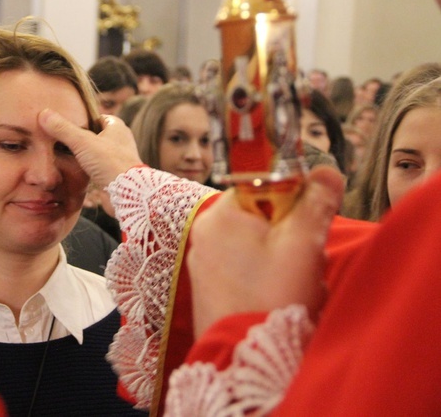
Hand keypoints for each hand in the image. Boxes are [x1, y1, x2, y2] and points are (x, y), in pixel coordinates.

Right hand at [38, 109, 141, 187]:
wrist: (127, 193)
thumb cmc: (109, 163)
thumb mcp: (82, 142)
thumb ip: (63, 129)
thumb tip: (43, 113)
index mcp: (117, 127)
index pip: (97, 117)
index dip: (82, 119)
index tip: (67, 123)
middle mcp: (120, 141)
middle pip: (96, 135)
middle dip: (81, 138)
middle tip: (62, 140)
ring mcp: (118, 159)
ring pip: (96, 153)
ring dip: (83, 155)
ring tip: (64, 155)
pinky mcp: (114, 175)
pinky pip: (97, 168)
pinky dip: (87, 169)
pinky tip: (74, 171)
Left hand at [188, 166, 343, 337]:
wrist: (246, 357)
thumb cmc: (271, 297)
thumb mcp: (302, 244)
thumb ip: (315, 203)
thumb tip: (326, 173)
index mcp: (219, 216)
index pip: (259, 184)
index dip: (291, 198)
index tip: (308, 220)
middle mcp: (203, 235)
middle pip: (259, 216)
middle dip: (290, 234)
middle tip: (304, 258)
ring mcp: (203, 263)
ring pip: (256, 245)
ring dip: (283, 258)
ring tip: (293, 284)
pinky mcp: (209, 289)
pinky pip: (245, 269)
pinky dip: (267, 278)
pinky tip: (279, 297)